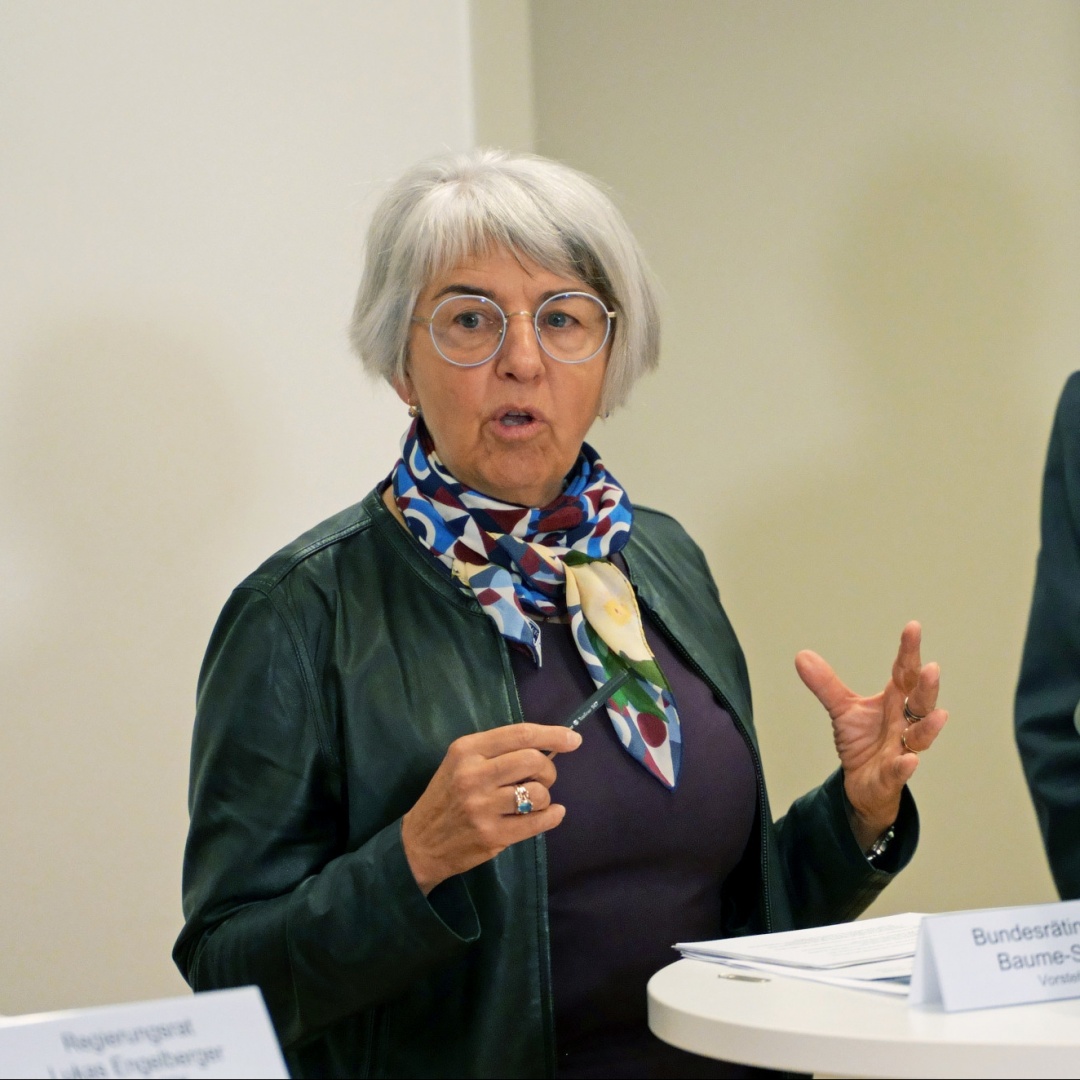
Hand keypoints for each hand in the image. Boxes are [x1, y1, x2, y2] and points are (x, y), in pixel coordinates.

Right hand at [401, 723, 581, 894]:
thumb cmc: (446, 795)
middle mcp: (473, 775)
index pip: (519, 735)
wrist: (419, 842)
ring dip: (545, 797)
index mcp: (466, 750)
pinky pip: (537, 822)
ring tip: (533, 801)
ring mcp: (482, 807)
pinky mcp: (492, 835)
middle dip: (548, 769)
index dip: (552, 734)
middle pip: (534, 761)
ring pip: (538, 794)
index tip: (573, 739)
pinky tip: (552, 814)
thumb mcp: (461, 762)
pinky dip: (552, 816)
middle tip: (542, 778)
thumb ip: (498, 751)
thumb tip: (548, 744)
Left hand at [794, 621, 947, 850]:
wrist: (861, 783)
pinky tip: (909, 760)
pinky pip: (900, 771)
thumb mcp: (842, 710)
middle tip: (932, 668)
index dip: (909, 651)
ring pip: (920, 736)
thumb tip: (802, 655)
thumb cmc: (862, 741)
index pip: (905, 673)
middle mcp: (904, 723)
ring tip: (939, 714)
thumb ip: (826, 685)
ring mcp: (902, 749)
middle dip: (927, 687)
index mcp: (895, 701)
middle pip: (921, 702)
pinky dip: (905, 766)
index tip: (913, 627)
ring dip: (929, 727)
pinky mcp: (892, 775)